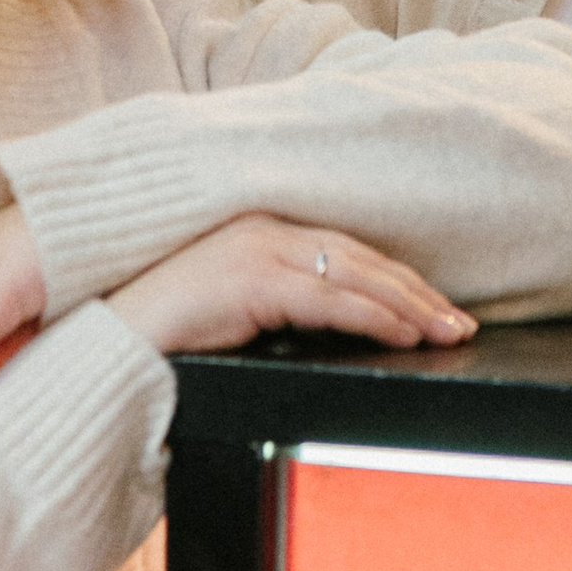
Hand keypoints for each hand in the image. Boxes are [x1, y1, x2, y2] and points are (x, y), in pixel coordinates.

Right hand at [109, 218, 475, 361]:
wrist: (111, 341)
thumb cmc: (165, 334)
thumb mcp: (234, 314)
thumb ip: (279, 310)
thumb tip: (331, 335)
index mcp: (262, 232)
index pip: (347, 253)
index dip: (396, 279)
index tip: (436, 307)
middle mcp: (264, 230)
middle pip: (361, 258)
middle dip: (417, 292)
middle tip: (460, 323)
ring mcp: (257, 248)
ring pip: (354, 274)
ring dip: (408, 304)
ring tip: (447, 331)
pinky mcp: (250, 277)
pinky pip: (328, 298)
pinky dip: (372, 315)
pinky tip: (404, 333)